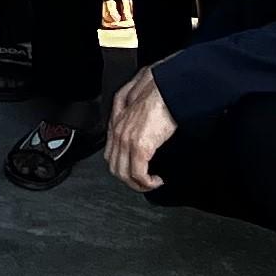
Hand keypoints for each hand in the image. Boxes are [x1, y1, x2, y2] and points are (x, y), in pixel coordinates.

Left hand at [103, 67, 176, 190]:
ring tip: (151, 184)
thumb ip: (134, 121)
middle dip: (129, 180)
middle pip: (115, 167)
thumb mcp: (139, 109)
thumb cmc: (157, 96)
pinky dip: (147, 182)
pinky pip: (139, 174)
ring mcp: (127, 140)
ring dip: (138, 184)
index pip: (111, 155)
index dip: (122, 167)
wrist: (165, 90)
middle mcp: (118, 133)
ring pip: (124, 174)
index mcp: (117, 124)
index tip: (135, 173)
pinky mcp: (140, 146)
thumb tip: (143, 133)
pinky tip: (156, 180)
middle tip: (143, 183)